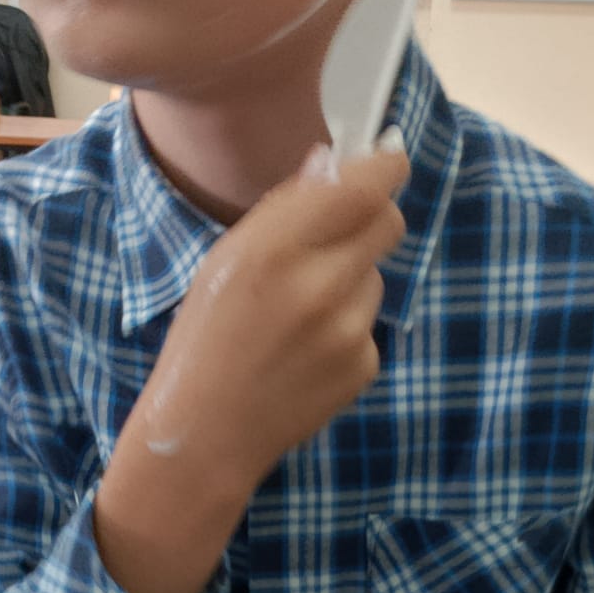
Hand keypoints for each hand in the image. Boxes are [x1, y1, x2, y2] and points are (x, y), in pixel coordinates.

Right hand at [133, 138, 408, 498]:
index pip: (363, 187)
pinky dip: (347, 328)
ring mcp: (350, 330)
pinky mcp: (364, 366)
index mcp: (275, 248)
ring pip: (376, 276)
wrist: (207, 434)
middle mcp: (321, 284)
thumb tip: (331, 163)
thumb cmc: (204, 340)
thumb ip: (283, 210)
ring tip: (301, 315)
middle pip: (388, 223)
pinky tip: (307, 352)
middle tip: (341, 232)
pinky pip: (370, 324)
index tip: (389, 157)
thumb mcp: (224, 261)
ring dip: (351, 280)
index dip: (385, 166)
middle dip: (373, 217)